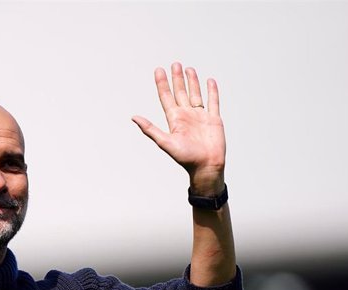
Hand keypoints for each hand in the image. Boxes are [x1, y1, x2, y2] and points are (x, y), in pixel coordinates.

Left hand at [132, 62, 224, 194]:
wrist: (206, 167)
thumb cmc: (186, 158)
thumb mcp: (165, 142)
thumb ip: (150, 129)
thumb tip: (133, 117)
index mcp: (175, 119)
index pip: (167, 97)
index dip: (162, 84)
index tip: (158, 70)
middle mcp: (187, 116)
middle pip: (180, 92)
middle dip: (177, 78)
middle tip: (174, 64)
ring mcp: (200, 116)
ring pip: (195, 94)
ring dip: (192, 82)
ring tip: (188, 68)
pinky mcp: (213, 119)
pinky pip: (213, 102)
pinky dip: (212, 91)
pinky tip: (209, 81)